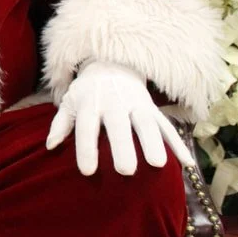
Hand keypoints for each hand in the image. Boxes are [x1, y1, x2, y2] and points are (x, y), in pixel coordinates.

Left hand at [46, 60, 193, 175]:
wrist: (111, 64)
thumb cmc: (87, 91)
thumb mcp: (69, 102)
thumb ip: (61, 124)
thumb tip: (50, 145)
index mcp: (90, 103)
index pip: (87, 127)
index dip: (86, 148)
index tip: (88, 172)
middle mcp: (113, 102)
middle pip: (119, 125)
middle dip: (123, 146)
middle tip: (126, 171)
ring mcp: (136, 104)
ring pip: (146, 123)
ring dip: (153, 142)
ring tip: (158, 164)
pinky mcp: (152, 108)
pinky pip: (166, 125)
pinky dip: (177, 143)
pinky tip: (187, 163)